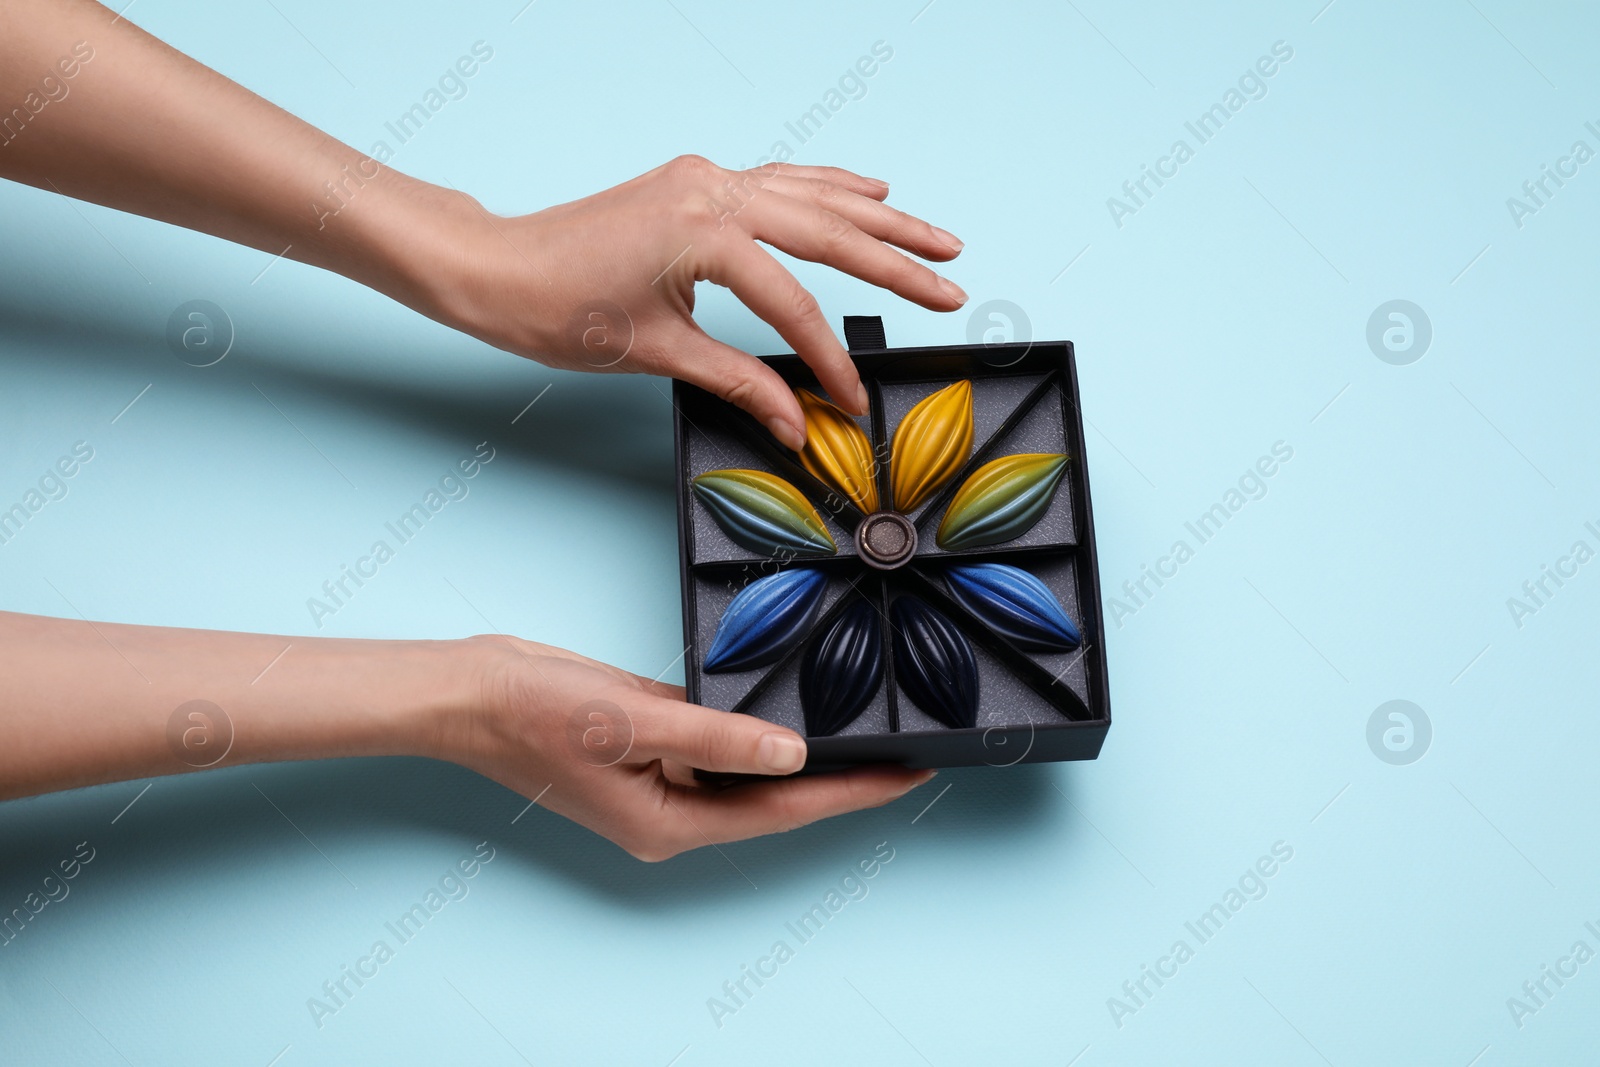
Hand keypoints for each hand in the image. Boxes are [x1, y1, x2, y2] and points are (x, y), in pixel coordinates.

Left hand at [415, 156, 966, 448]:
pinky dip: (828, 188)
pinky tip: (868, 192)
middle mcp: (713, 190)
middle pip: (828, 231)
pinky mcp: (696, 181)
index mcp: (704, 232)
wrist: (497, 268)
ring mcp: (705, 177)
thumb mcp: (658, 353)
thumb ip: (740, 383)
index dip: (830, 359)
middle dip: (895, 265)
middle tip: (952, 288)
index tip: (855, 399)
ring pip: (813, 196)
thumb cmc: (557, 309)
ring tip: (937, 239)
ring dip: (878, 220)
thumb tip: (799, 423)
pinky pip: (780, 180)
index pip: (793, 305)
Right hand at [444, 635, 935, 860]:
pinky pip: (718, 737)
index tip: (910, 775)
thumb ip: (719, 738)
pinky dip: (755, 723)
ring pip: (750, 765)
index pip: (785, 810)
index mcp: (671, 822)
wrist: (473, 691)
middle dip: (839, 774)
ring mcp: (662, 775)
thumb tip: (793, 753)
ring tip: (864, 723)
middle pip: (775, 795)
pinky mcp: (652, 741)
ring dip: (800, 747)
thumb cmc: (537, 716)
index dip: (852, 792)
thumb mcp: (634, 725)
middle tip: (905, 748)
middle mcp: (674, 807)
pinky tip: (791, 700)